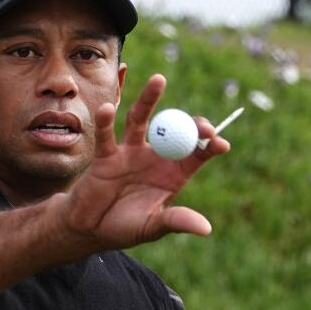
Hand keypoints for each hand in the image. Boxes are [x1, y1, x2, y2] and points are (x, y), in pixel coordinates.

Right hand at [61, 73, 229, 249]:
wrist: (90, 229)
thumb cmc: (125, 228)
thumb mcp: (153, 227)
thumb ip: (176, 221)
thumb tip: (205, 229)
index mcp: (173, 174)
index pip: (197, 154)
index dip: (210, 146)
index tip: (220, 143)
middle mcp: (155, 157)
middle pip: (176, 131)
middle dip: (190, 125)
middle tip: (202, 125)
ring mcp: (130, 152)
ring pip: (141, 120)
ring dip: (149, 99)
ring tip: (160, 80)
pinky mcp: (106, 155)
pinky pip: (107, 135)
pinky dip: (105, 122)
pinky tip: (107, 109)